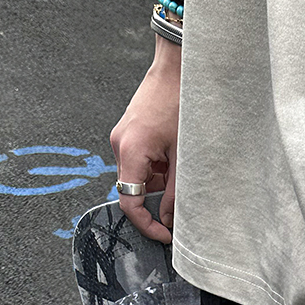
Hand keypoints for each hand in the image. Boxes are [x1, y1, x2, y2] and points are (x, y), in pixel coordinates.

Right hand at [109, 53, 180, 243]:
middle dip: (154, 204)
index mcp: (130, 151)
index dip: (145, 224)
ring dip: (158, 186)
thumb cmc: (182, 105)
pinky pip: (139, 164)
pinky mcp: (129, 134)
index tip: (164, 235)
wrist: (176, 69)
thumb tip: (169, 219)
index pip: (129, 202)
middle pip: (131, 191)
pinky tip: (173, 162)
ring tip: (181, 175)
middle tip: (178, 210)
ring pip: (137, 178)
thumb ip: (176, 192)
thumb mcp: (184, 156)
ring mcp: (122, 139)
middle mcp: (120, 146)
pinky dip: (156, 172)